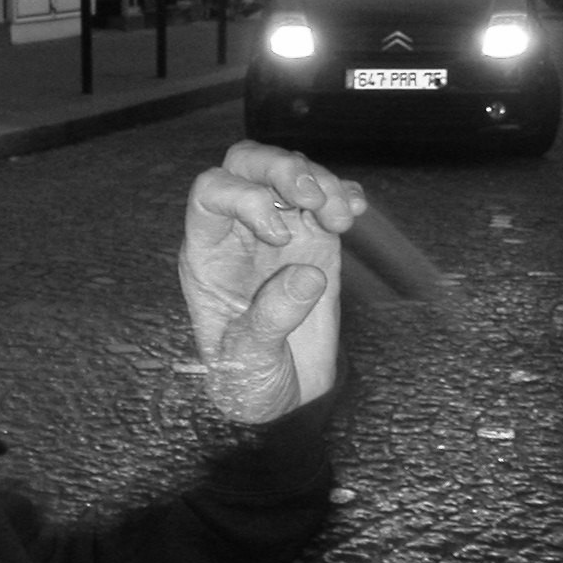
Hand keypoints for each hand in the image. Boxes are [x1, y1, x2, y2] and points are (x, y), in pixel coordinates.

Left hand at [178, 141, 366, 423]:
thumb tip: (308, 274)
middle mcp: (238, 231)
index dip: (243, 197)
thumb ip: (271, 318)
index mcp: (206, 252)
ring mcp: (278, 230)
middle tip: (314, 197)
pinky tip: (356, 209)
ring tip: (343, 216)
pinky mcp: (315, 241)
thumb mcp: (249, 359)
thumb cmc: (248, 378)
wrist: (282, 397)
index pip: (210, 193)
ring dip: (320, 181)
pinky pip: (326, 198)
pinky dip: (344, 193)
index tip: (280, 236)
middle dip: (280, 167)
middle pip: (246, 165)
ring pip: (288, 173)